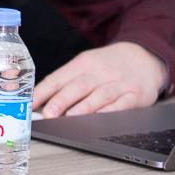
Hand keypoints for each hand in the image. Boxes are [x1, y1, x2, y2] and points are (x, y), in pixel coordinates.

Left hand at [33, 42, 167, 117]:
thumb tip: (42, 103)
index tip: (29, 104)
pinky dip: (111, 111)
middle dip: (62, 100)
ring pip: (100, 95)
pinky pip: (124, 103)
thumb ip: (66, 82)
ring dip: (84, 107)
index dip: (43, 92)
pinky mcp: (137, 95)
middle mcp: (100, 72)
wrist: (145, 56)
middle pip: (78, 86)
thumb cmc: (108, 65)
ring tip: (70, 118)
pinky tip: (101, 118)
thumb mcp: (85, 65)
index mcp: (82, 64)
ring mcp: (119, 84)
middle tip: (48, 113)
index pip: (58, 78)